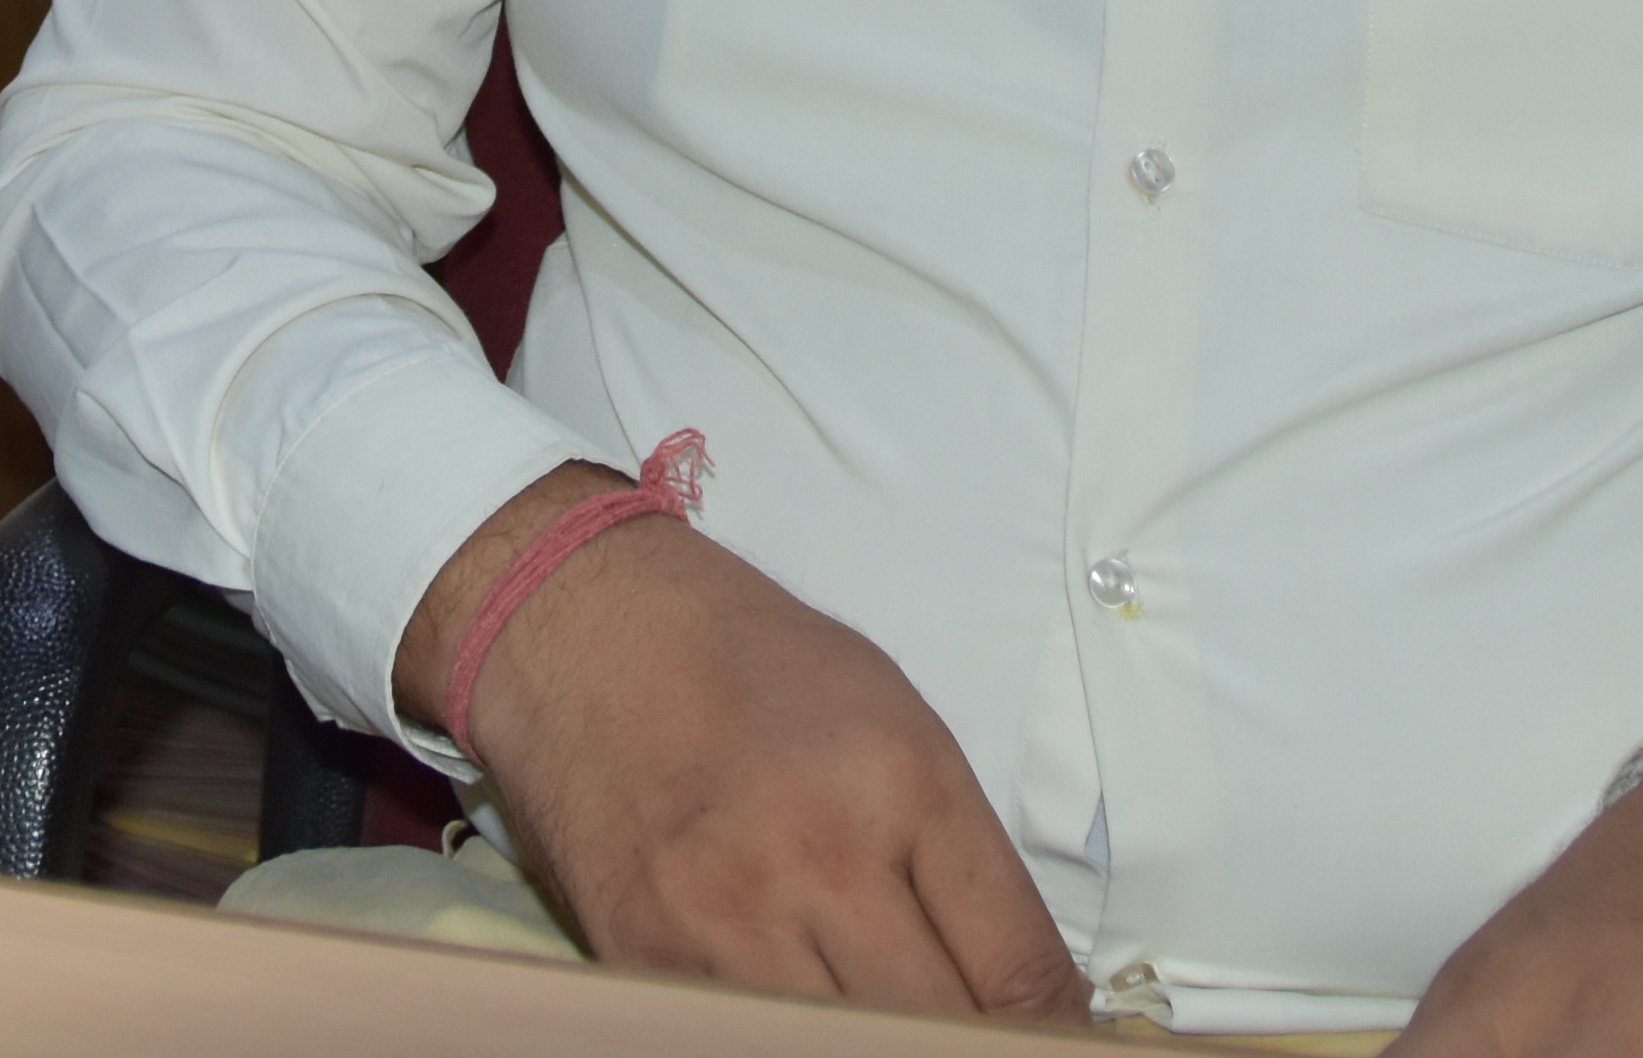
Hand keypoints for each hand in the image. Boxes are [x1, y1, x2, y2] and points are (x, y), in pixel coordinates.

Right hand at [401, 465, 1084, 1022]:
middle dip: (968, 1045)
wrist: (584, 628)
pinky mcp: (645, 964)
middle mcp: (819, 861)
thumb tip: (1031, 993)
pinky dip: (785, 1035)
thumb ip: (963, 861)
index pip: (1018, 970)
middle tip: (975, 1037)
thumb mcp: (897, 723)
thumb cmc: (757, 666)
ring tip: (888, 1013)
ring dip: (880, 1044)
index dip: (1055, 1033)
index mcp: (902, 785)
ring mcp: (724, 925)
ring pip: (841, 1050)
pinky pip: (742, 1037)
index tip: (1058, 1043)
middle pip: (937, 1032)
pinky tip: (803, 1006)